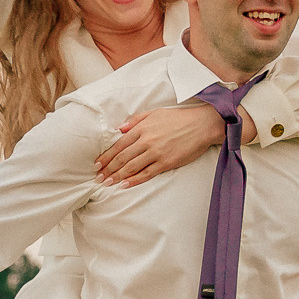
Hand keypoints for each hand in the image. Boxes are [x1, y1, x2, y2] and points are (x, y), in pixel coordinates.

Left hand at [97, 104, 225, 186]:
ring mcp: (156, 153)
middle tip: (98, 177)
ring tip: (107, 183)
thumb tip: (119, 129)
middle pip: (122, 157)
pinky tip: (124, 185)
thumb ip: (136, 120)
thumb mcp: (155, 113)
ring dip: (117, 176)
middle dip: (108, 168)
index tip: (97, 164)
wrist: (202, 125)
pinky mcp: (166, 162)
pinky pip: (147, 173)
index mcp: (142, 128)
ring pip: (131, 167)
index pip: (119, 145)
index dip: (106, 156)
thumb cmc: (178, 118)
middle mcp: (146, 141)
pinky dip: (134, 180)